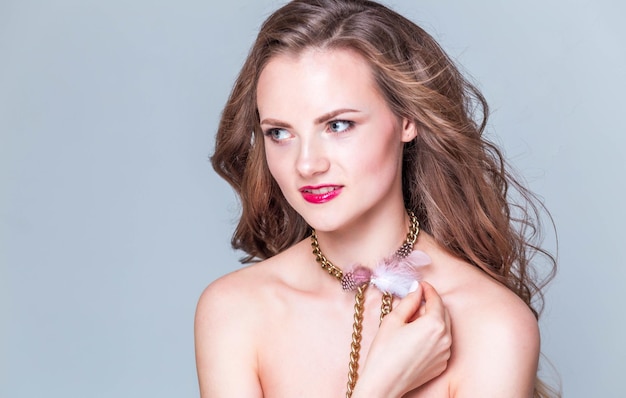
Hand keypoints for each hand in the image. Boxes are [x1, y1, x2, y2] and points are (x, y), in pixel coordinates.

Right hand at [353, 281, 451, 397]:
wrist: (384, 383)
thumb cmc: (385, 352)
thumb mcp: (393, 320)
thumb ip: (409, 301)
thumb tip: (417, 289)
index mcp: (434, 324)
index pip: (436, 299)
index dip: (428, 289)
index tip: (421, 285)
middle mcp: (445, 339)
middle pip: (443, 312)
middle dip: (431, 304)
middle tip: (415, 301)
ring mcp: (445, 353)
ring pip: (444, 328)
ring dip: (433, 320)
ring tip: (412, 321)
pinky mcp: (441, 364)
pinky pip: (441, 343)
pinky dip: (433, 336)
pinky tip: (416, 338)